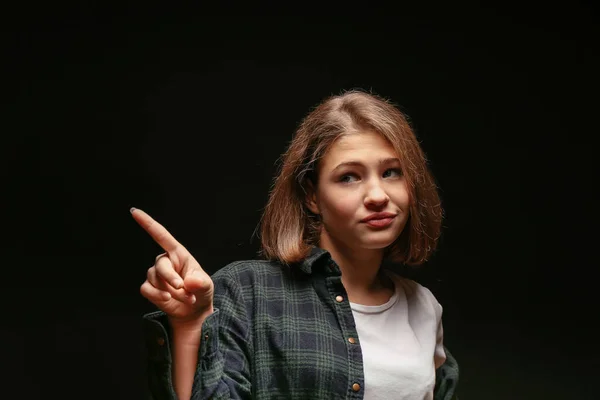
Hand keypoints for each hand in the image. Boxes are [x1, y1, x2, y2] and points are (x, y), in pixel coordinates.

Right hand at [132, 208, 213, 325]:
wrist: (193, 311)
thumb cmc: (200, 292)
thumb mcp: (206, 286)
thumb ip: (200, 283)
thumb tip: (189, 282)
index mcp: (178, 254)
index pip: (161, 235)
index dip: (148, 223)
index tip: (134, 212)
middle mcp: (165, 261)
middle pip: (160, 266)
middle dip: (171, 279)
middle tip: (184, 290)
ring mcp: (155, 274)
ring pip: (154, 279)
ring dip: (170, 292)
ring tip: (185, 298)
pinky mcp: (150, 287)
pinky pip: (146, 289)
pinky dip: (157, 296)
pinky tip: (167, 300)